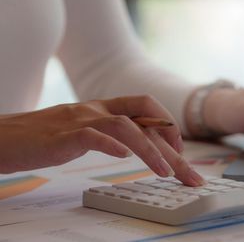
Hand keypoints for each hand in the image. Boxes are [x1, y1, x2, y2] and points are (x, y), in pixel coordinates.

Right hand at [0, 95, 203, 185]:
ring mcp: (79, 120)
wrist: (2, 138)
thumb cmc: (43, 137)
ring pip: (124, 126)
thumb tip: (139, 144)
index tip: (179, 150)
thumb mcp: (83, 129)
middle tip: (189, 173)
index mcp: (102, 107)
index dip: (167, 123)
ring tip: (165, 172)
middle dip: (172, 147)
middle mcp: (95, 109)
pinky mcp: (60, 137)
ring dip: (149, 149)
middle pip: (143, 120)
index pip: (146, 105)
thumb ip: (109, 132)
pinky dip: (110, 144)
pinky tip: (124, 156)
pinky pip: (91, 136)